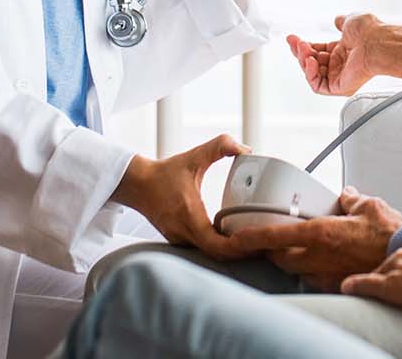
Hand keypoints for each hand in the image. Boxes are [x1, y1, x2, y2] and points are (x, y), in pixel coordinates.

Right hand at [112, 134, 249, 259]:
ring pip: (211, 254)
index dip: (240, 245)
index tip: (258, 240)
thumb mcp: (194, 156)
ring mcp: (180, 239)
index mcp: (189, 216)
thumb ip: (220, 146)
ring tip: (257, 244)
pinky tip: (236, 240)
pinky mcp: (179, 240)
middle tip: (266, 244)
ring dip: (233, 251)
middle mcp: (183, 233)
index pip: (217, 245)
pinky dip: (221, 247)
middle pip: (219, 254)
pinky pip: (203, 249)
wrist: (136, 184)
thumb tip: (246, 149)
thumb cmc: (163, 172)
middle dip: (243, 251)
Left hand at [227, 186, 401, 289]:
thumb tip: (346, 195)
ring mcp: (328, 274)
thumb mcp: (370, 206)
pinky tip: (318, 264)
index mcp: (322, 233)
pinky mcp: (339, 285)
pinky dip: (311, 271)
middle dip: (270, 252)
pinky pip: (315, 279)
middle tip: (267, 242)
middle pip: (280, 258)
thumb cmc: (390, 233)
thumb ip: (352, 200)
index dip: (252, 237)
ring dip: (291, 262)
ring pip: (296, 271)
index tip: (236, 238)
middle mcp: (319, 256)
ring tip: (293, 251)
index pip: (276, 236)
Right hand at [287, 12, 385, 95]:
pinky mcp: (340, 87)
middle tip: (294, 42)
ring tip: (303, 49)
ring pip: (313, 74)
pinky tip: (310, 61)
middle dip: (300, 52)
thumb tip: (337, 20)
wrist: (377, 42)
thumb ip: (341, 22)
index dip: (305, 45)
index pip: (318, 51)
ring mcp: (340, 76)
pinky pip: (319, 86)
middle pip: (313, 63)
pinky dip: (310, 74)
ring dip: (304, 61)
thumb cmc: (369, 31)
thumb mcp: (351, 21)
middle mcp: (341, 64)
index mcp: (343, 51)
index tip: (294, 38)